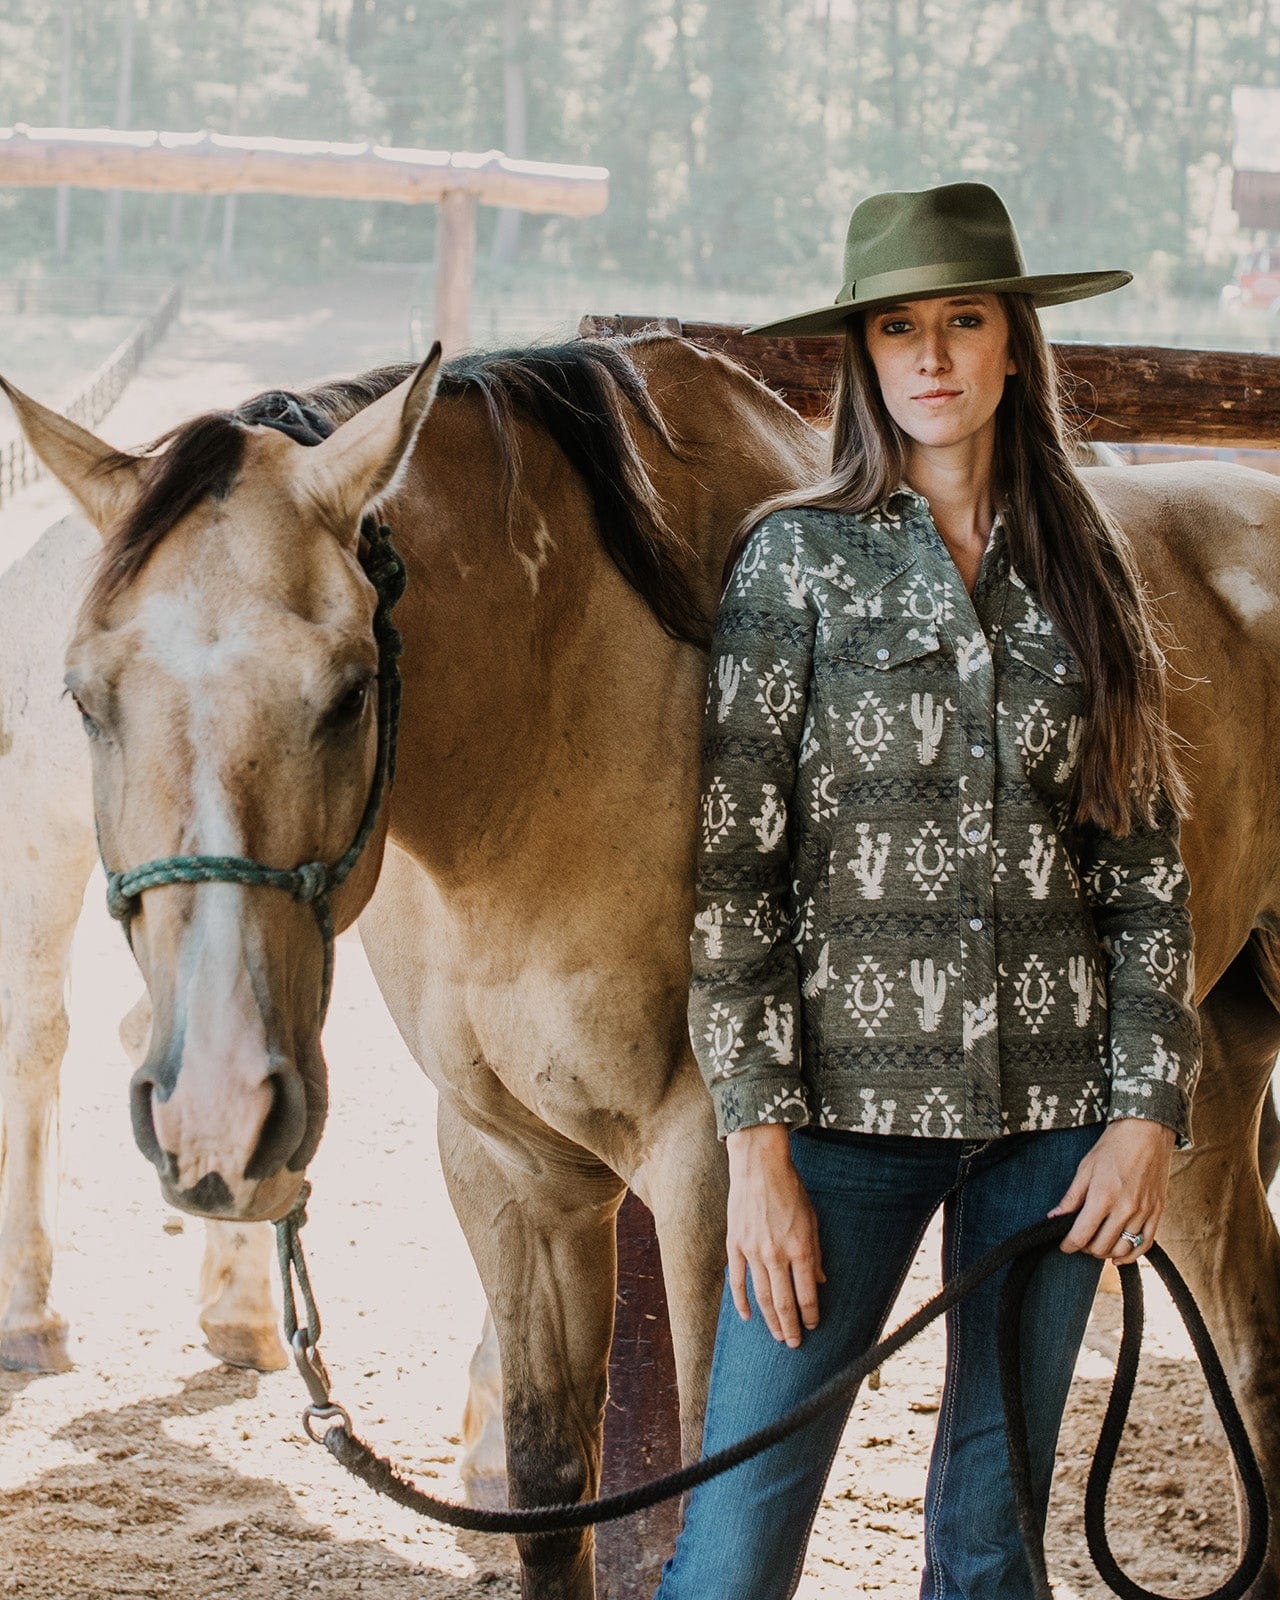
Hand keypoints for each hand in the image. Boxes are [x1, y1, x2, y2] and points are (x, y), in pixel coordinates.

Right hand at [725, 1124, 824, 1347]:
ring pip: (762, 1296)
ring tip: (777, 1336)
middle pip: (784, 1302)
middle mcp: (776, 1254)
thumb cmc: (790, 1190)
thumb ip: (815, 1253)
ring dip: (771, 1320)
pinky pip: (737, 1281)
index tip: (813, 1326)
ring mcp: (753, 1251)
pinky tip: (748, 1316)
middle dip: (791, 1327)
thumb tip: (819, 1282)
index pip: (806, 1294)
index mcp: (800, 1248)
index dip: (810, 1315)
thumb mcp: (812, 1220)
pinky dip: (741, 1302)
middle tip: (794, 1344)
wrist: (759, 1166)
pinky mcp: (735, 1245)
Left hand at [1049, 1118, 1175, 1260]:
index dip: (1068, 1245)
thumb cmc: (1113, 1146)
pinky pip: (1145, 1244)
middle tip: (1079, 1240)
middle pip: (1101, 1246)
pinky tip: (1118, 1256)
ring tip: (1096, 1245)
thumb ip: (1071, 1197)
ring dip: (1106, 1252)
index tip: (1063, 1245)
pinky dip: (1131, 1255)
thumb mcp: (1085, 1167)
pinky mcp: (1158, 1212)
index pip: (1081, 1235)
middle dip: (1085, 1248)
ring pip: (1122, 1249)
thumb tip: (1054, 1217)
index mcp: (1103, 1196)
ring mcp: (1144, 1212)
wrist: (1146, 1132)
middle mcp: (1125, 1209)